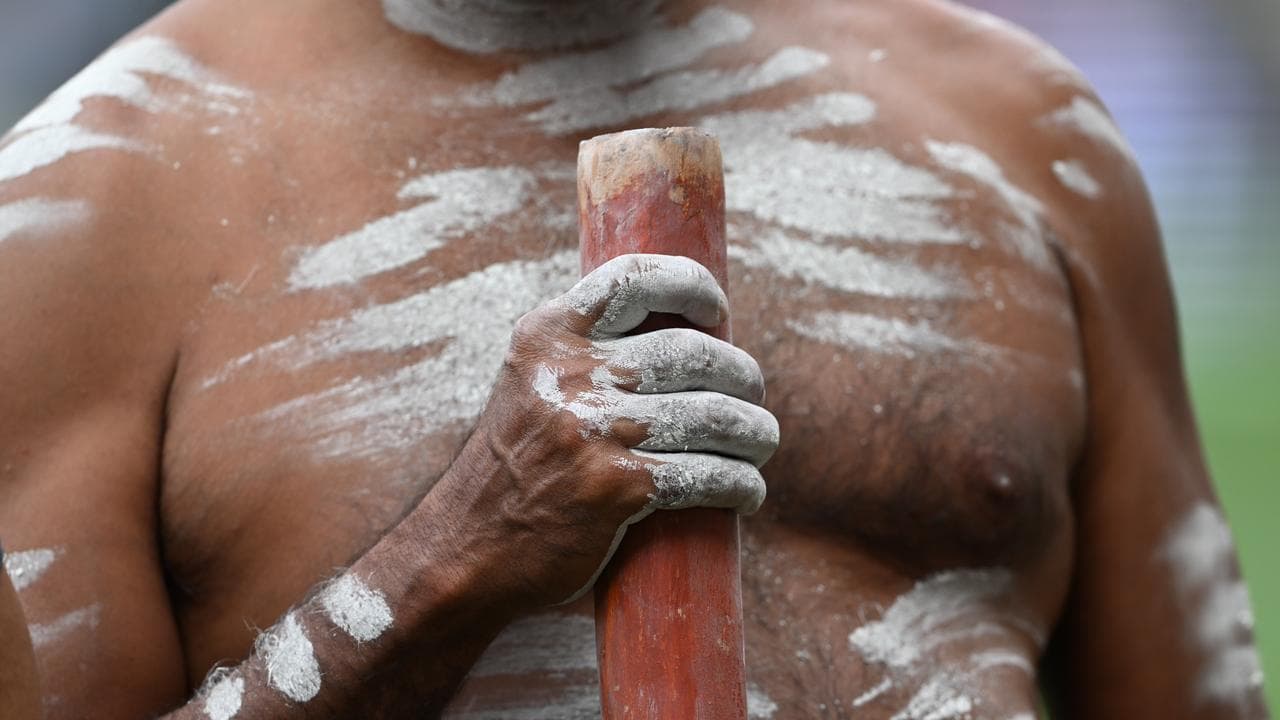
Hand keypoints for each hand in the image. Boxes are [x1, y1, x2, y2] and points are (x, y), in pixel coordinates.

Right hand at [435, 254, 778, 606]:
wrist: (469, 548)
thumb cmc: (519, 464)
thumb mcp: (532, 383)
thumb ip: (586, 351)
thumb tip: (683, 329)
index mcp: (547, 335)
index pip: (632, 279)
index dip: (691, 284)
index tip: (716, 308)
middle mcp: (569, 373)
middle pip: (692, 352)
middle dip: (740, 375)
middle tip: (751, 397)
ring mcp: (592, 429)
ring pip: (711, 415)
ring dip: (753, 433)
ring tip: (759, 443)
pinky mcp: (615, 487)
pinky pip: (707, 475)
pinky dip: (741, 483)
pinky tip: (747, 491)